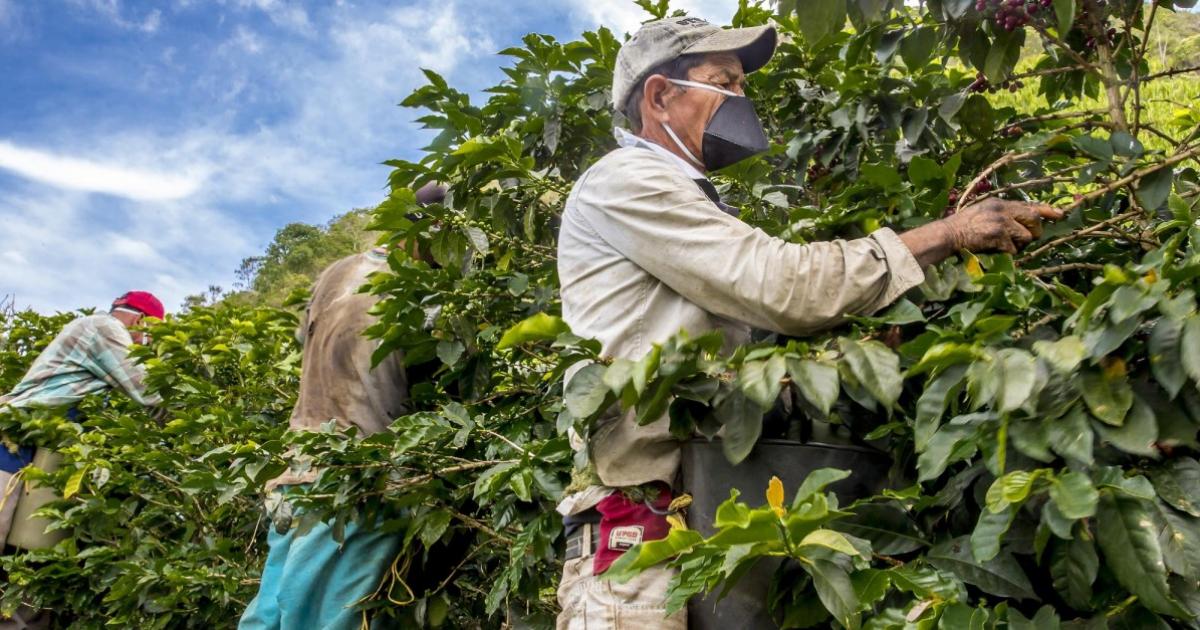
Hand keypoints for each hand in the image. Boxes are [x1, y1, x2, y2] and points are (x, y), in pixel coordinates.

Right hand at [942, 198, 1063, 253]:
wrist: (947, 235)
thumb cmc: (962, 226)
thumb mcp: (983, 212)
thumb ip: (1002, 214)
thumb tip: (1023, 222)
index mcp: (1000, 203)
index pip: (1028, 205)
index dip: (1046, 210)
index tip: (1060, 214)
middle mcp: (1003, 210)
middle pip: (1033, 219)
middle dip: (1034, 231)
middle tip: (1027, 238)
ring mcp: (1001, 223)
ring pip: (1026, 237)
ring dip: (1018, 245)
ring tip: (1003, 245)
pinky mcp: (998, 236)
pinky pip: (1014, 249)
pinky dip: (1007, 253)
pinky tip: (994, 250)